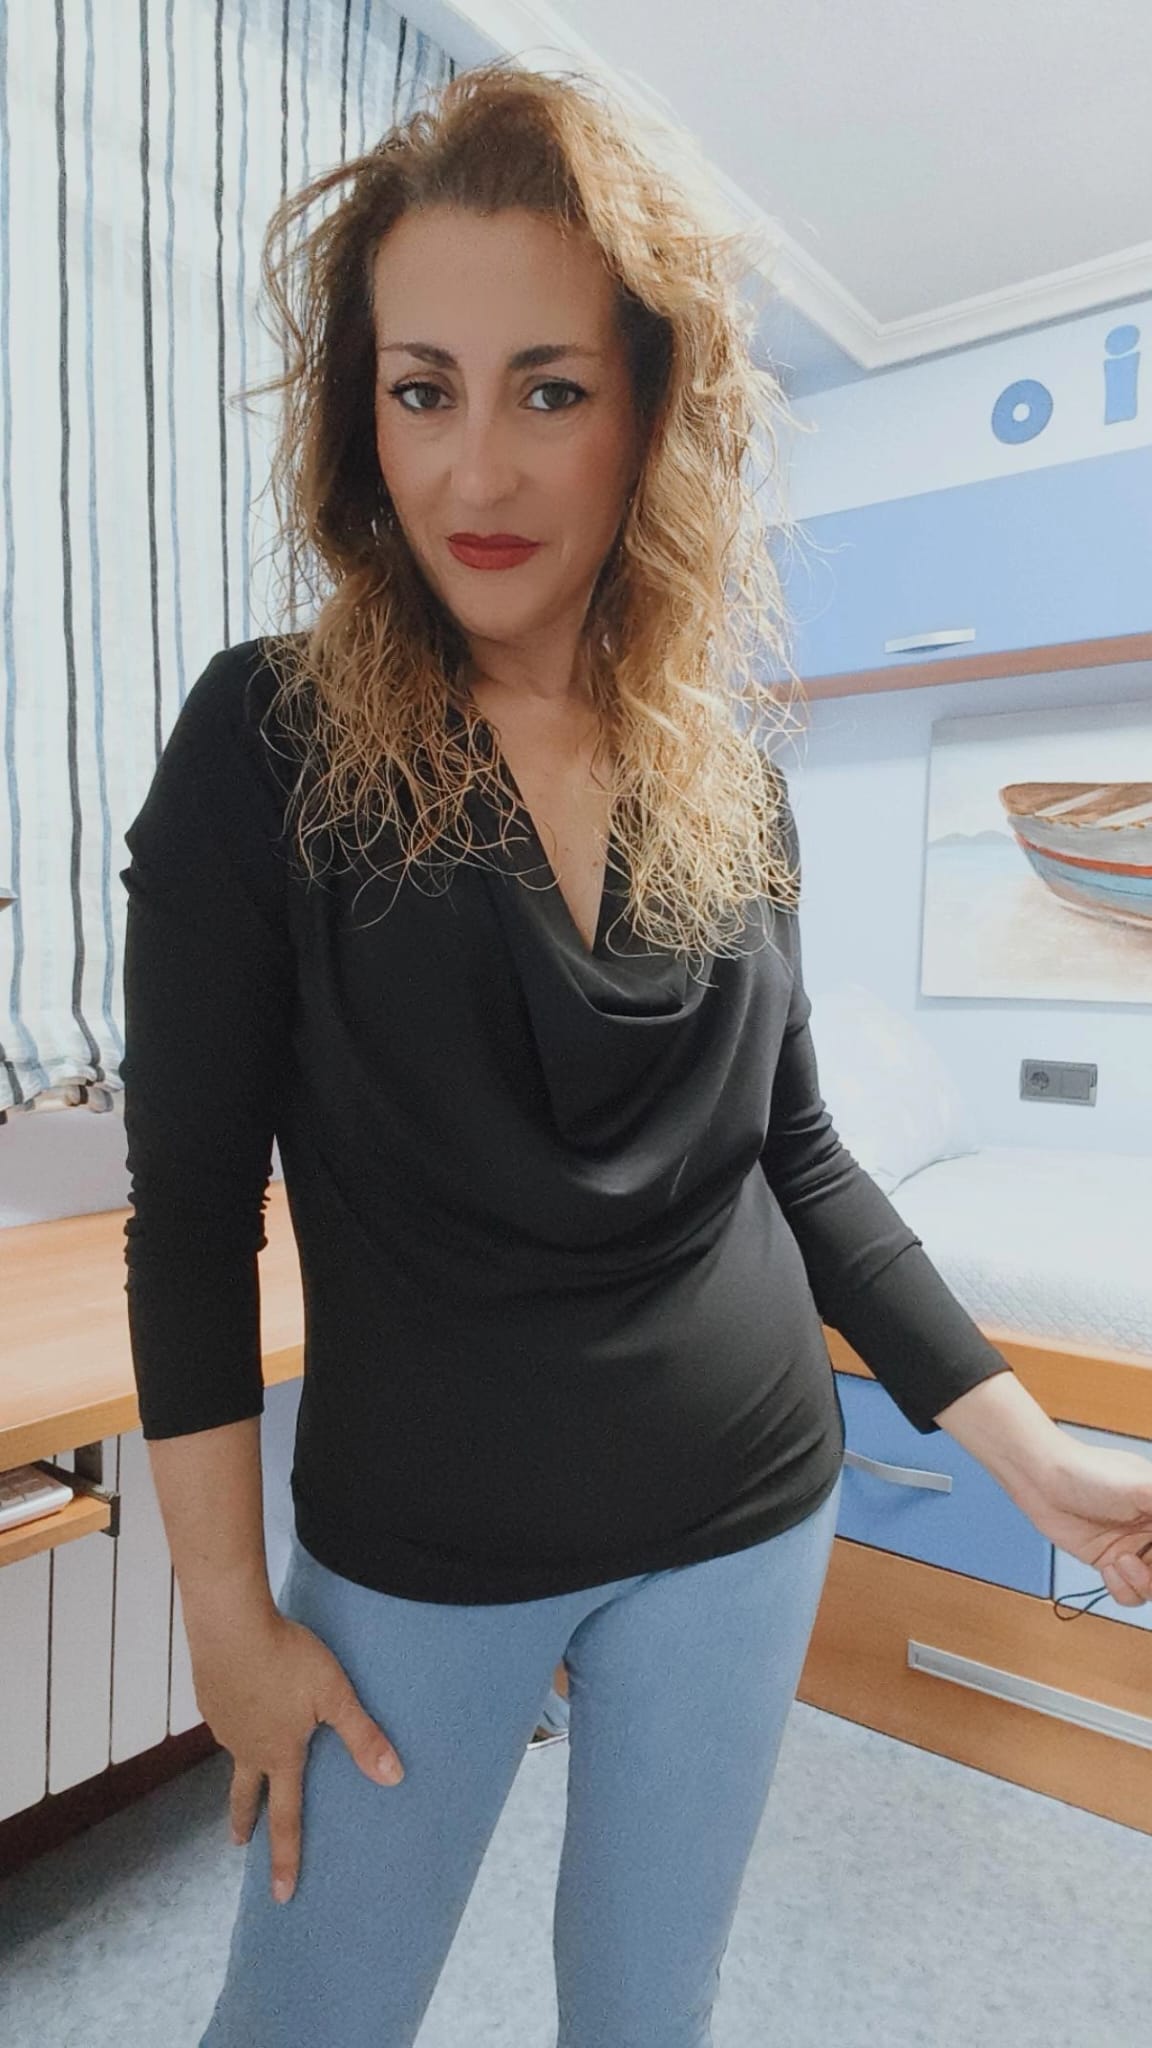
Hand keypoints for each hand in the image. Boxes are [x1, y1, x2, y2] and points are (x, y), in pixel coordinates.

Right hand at [191, 1607, 404, 1904]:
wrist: (230, 1626)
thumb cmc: (288, 1659)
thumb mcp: (335, 1695)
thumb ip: (362, 1736)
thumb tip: (394, 1777)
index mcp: (279, 1754)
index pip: (286, 1817)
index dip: (287, 1857)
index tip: (283, 1894)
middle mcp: (247, 1747)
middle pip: (246, 1795)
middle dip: (246, 1822)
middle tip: (241, 1844)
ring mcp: (224, 1724)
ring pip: (234, 1753)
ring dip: (240, 1767)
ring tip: (248, 1761)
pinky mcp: (210, 1697)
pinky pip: (225, 1718)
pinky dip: (234, 1720)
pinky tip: (239, 1700)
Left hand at [1010, 1440, 1151, 1607]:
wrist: (1041, 1480)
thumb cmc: (1089, 1473)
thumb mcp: (1141, 1488)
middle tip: (1144, 1563)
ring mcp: (1134, 1549)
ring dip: (1143, 1582)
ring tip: (1122, 1562)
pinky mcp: (1110, 1564)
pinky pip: (1131, 1593)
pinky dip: (1123, 1588)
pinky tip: (1109, 1567)